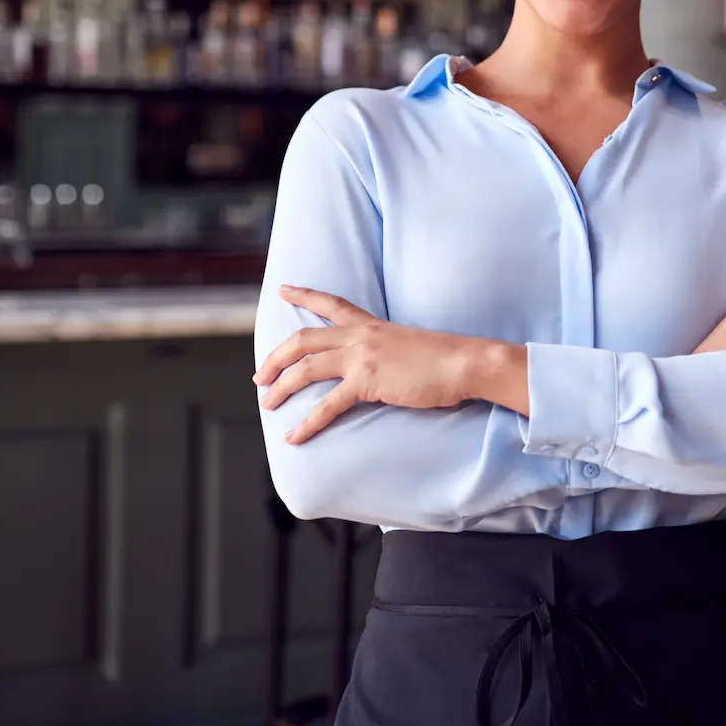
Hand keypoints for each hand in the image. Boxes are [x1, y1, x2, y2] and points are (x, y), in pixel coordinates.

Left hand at [256, 286, 494, 443]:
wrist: (465, 363)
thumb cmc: (446, 359)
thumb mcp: (410, 345)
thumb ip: (388, 351)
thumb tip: (381, 368)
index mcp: (372, 325)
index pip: (331, 303)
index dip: (304, 295)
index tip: (282, 289)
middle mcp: (361, 336)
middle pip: (303, 339)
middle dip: (275, 357)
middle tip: (260, 376)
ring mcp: (362, 357)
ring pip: (306, 368)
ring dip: (281, 386)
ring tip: (268, 403)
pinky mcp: (368, 381)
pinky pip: (327, 404)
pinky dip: (307, 423)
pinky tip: (295, 437)